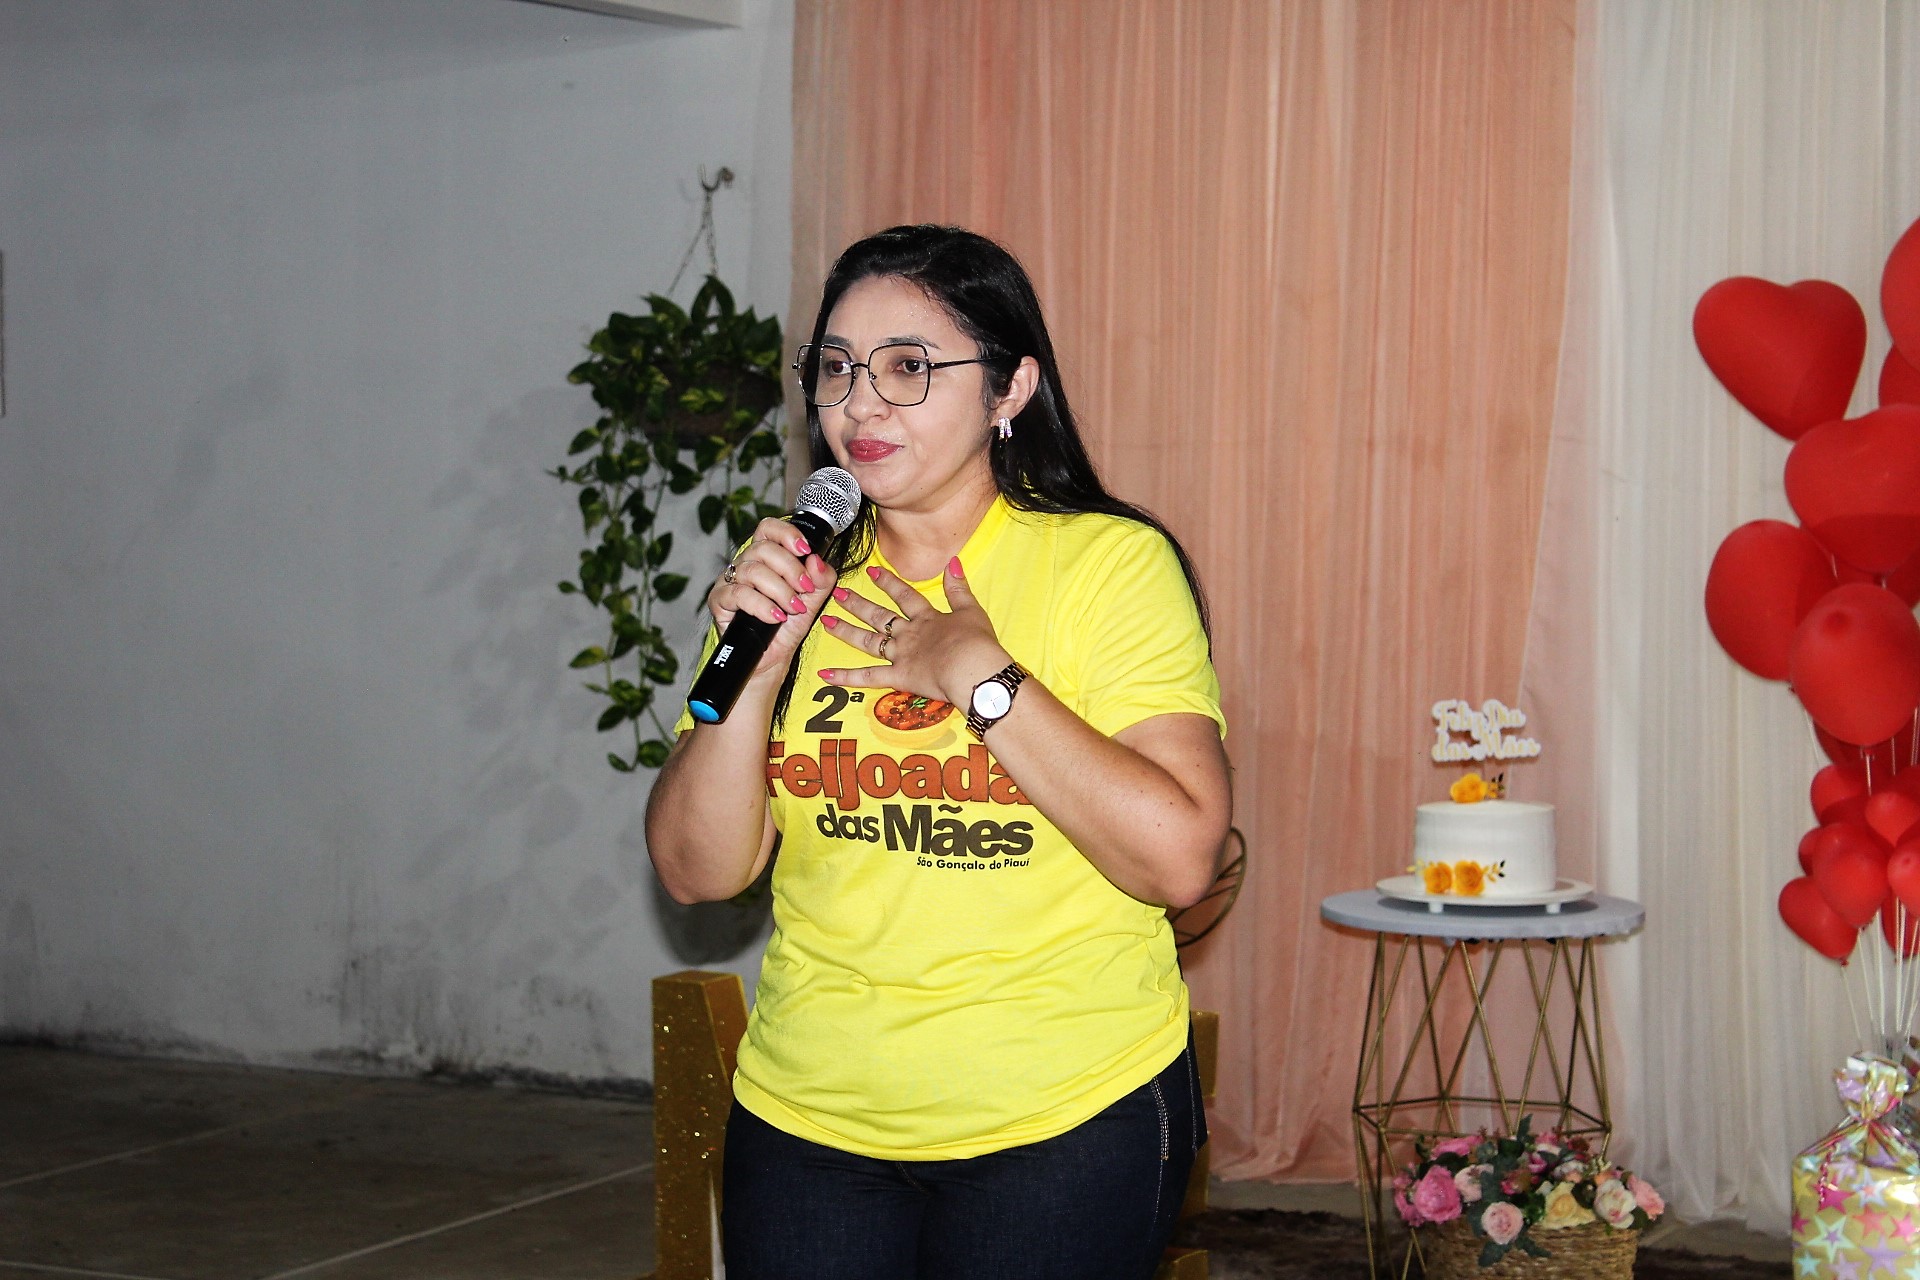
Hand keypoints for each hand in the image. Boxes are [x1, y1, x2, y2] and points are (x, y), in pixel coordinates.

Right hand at [708, 518, 837, 677]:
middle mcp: (745, 564)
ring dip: (779, 590)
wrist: (772, 658)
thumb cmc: (788, 626)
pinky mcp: (719, 601)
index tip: (805, 549)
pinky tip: (775, 616)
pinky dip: (761, 605)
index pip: (768, 529)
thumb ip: (821, 579)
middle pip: (763, 548)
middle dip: (790, 568)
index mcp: (765, 557)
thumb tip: (817, 559)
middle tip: (805, 589)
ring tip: (793, 608)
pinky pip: (738, 594)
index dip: (786, 533)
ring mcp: (730, 581)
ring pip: (752, 571)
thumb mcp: (813, 601)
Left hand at [818, 558, 1010, 706]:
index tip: (872, 571)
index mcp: (927, 618)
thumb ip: (959, 588)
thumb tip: (953, 562)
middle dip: (857, 604)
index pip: (904, 596)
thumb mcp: (972, 611)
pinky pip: (867, 677)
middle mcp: (908, 634)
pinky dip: (845, 678)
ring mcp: (900, 655)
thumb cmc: (976, 643)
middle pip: (878, 616)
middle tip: (837, 594)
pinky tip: (824, 675)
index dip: (888, 583)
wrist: (972, 668)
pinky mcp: (898, 677)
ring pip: (867, 641)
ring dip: (846, 631)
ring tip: (826, 623)